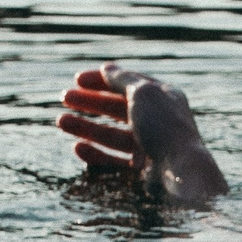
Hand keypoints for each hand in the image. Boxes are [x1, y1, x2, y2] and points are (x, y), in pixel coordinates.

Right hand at [54, 63, 227, 201]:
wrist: (180, 172)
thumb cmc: (163, 127)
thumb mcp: (142, 93)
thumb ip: (122, 79)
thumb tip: (107, 68)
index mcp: (163, 97)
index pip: (129, 82)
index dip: (103, 79)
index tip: (77, 79)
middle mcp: (158, 119)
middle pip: (118, 107)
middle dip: (90, 102)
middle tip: (64, 98)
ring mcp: (151, 145)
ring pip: (113, 134)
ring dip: (86, 126)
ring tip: (61, 122)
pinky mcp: (144, 168)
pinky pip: (116, 159)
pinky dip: (96, 153)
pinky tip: (78, 148)